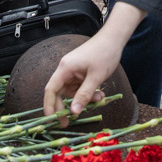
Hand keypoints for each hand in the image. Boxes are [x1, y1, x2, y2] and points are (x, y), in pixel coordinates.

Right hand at [44, 3, 142, 124]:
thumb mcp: (95, 78)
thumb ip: (84, 95)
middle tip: (68, 122)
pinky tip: (100, 94)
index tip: (50, 119)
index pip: (50, 90)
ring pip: (72, 91)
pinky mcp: (80, 71)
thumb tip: (73, 112)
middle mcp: (65, 69)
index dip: (48, 105)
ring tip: (99, 99)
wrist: (113, 39)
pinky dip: (88, 92)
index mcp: (65, 69)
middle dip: (66, 107)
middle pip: (59, 92)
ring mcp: (73, 70)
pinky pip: (79, 87)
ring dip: (83, 98)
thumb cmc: (104, 54)